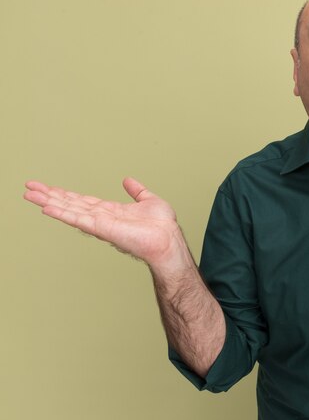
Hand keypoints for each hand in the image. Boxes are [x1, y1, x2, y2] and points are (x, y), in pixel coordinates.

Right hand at [24, 177, 181, 266]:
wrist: (168, 240)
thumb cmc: (162, 226)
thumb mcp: (149, 200)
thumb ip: (137, 191)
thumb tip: (127, 180)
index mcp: (110, 211)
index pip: (82, 201)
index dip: (65, 194)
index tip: (48, 188)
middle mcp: (101, 218)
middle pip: (71, 204)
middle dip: (50, 196)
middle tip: (29, 188)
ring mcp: (100, 224)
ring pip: (70, 210)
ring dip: (49, 202)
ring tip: (29, 195)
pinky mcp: (102, 229)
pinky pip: (79, 219)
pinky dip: (62, 213)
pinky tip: (47, 208)